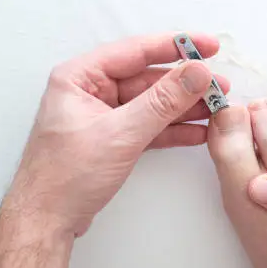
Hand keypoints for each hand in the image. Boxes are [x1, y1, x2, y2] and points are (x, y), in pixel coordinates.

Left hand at [2, 33, 227, 236]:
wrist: (47, 221)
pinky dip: (173, 128)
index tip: (208, 46)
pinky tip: (199, 131)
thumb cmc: (67, 176)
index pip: (136, 51)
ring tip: (217, 108)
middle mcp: (92, 90)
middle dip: (186, 83)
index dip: (176, 46)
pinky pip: (150, 125)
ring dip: (184, 107)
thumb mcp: (121, 133)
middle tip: (219, 85)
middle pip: (148, 78)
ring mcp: (104, 115)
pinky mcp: (114, 137)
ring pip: (153, 103)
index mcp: (81, 76)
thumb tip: (196, 73)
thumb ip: (162, 101)